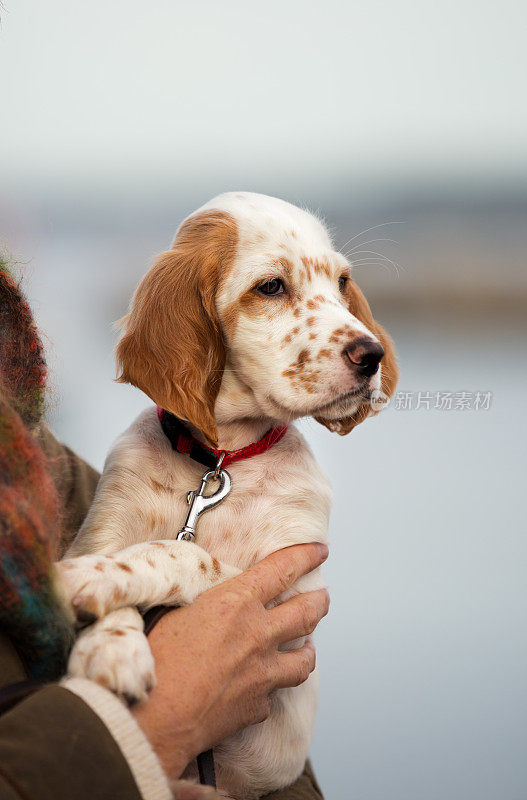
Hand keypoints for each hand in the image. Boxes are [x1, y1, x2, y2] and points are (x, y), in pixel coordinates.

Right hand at [132, 542, 328, 781]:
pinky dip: (271, 688)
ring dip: (309, 649)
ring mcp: (263, 673)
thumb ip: (200, 599)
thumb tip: (203, 593)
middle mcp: (258, 635)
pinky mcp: (257, 706)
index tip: (319, 550)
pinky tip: (264, 688)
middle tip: (323, 595)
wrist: (155, 718)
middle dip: (319, 600)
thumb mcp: (172, 610)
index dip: (305, 556)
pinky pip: (273, 694)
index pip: (282, 569)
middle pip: (306, 612)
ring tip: (308, 646)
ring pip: (304, 659)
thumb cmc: (155, 660)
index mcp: (236, 602)